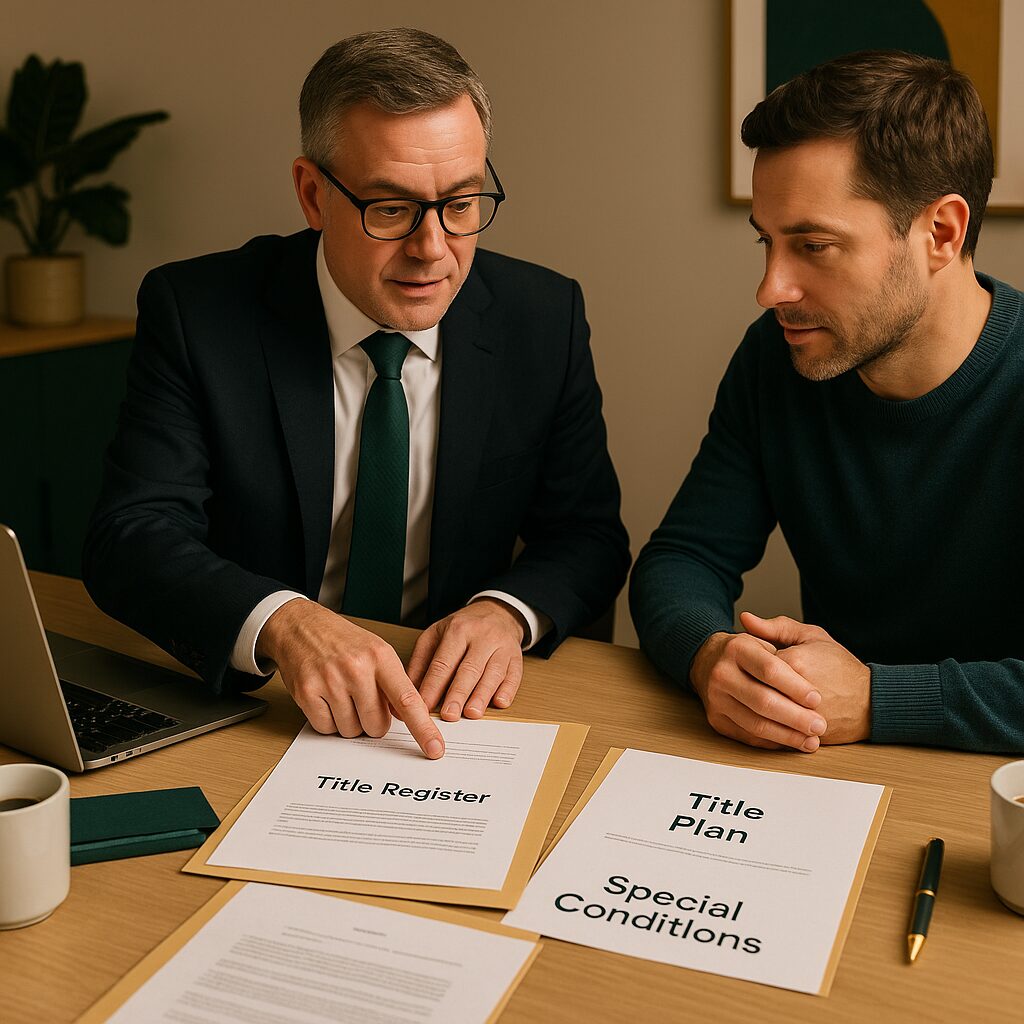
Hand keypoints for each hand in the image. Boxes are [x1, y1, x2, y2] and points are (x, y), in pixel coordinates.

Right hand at [256, 599, 443, 758]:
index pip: (407, 699)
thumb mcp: (377, 651)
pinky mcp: (307, 691)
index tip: (434, 748)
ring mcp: (330, 680)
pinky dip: (328, 721)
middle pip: (377, 724)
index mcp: (381, 656)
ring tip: (342, 694)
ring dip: (349, 721)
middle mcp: (357, 668)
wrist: (301, 625)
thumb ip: (394, 682)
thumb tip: (408, 715)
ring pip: (351, 730)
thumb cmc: (342, 640)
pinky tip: (326, 699)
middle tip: (362, 700)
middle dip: (372, 721)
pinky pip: (326, 728)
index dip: (423, 727)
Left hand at [408, 599, 525, 720]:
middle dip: (458, 694)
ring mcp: (502, 647)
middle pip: (469, 668)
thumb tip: (406, 691)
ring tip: (471, 713)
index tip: (424, 706)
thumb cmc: (463, 628)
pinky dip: (508, 690)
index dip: (433, 686)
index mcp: (458, 630)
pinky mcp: (516, 658)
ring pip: (493, 673)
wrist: (496, 613)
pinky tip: (499, 703)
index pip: (443, 662)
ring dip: (482, 695)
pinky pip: (514, 675)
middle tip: (449, 715)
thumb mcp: (436, 635)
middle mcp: (482, 636)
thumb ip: (421, 663)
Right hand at [689, 628, 826, 751]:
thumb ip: (775, 626)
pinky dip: (773, 742)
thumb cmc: (748, 651)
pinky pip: (748, 736)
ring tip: (811, 740)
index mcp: (736, 648)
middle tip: (819, 725)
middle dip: (795, 717)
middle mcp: (721, 674)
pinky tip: (791, 742)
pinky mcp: (717, 720)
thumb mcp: (766, 634)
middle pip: (762, 701)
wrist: (710, 664)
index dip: (795, 687)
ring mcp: (716, 699)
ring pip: (755, 724)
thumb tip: (751, 617)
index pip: (769, 670)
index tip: (817, 698)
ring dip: (787, 736)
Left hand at [740, 612, 870, 743]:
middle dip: (746, 685)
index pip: (752, 661)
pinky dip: (763, 728)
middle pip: (751, 689)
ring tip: (755, 699)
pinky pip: (770, 733)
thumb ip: (776, 627)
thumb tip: (745, 618)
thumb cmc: (840, 666)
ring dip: (750, 707)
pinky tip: (763, 718)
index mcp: (793, 662)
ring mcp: (797, 717)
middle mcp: (793, 691)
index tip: (751, 661)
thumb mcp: (812, 637)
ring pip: (758, 713)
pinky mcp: (801, 736)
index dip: (748, 661)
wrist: (870, 702)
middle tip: (748, 681)